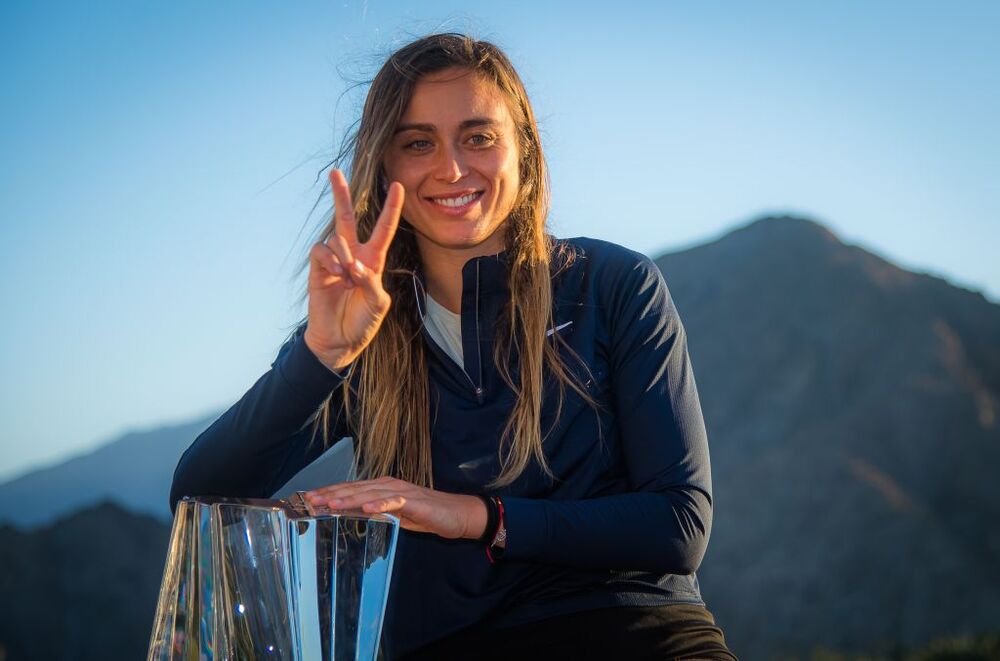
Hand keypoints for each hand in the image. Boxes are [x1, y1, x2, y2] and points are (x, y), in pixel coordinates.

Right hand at [304, 169, 403, 370]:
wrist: (339, 341)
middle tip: (335, 173)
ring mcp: (333, 261)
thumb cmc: (363, 323)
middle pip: (347, 218)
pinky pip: (322, 251)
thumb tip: (355, 265)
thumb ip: (372, 283)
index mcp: (373, 261)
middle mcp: (353, 255)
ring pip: (337, 238)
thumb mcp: (378, 304)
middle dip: (341, 195)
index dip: (391, 208)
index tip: (397, 185)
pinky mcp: (318, 269)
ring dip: (344, 254)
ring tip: (348, 276)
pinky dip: (330, 259)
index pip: (384, 229)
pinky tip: (338, 272)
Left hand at [304, 477, 487, 540]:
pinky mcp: (415, 501)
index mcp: (382, 488)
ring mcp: (402, 492)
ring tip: (330, 503)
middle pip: (355, 488)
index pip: (351, 489)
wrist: (457, 514)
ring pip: (370, 493)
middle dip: (331, 494)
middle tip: (310, 501)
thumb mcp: (394, 516)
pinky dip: (380, 504)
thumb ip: (374, 513)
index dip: (329, 492)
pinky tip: (366, 508)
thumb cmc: (426, 514)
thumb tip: (350, 515)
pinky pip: (395, 502)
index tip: (308, 499)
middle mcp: (389, 485)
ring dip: (349, 498)